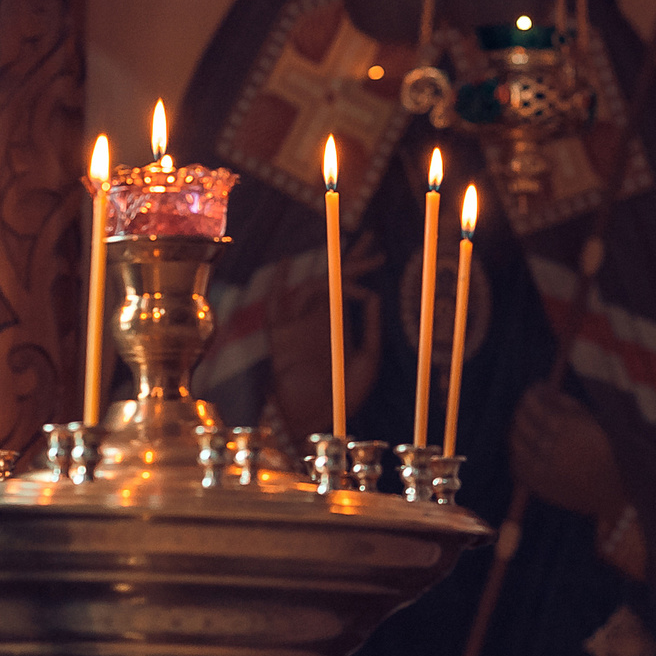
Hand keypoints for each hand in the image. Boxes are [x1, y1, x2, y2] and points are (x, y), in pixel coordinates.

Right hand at [266, 231, 383, 437]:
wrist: (316, 421)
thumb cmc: (344, 398)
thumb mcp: (368, 360)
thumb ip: (371, 328)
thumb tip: (373, 293)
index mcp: (340, 324)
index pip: (351, 287)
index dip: (363, 267)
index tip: (381, 258)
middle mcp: (320, 319)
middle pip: (334, 279)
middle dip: (351, 258)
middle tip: (370, 235)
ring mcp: (300, 325)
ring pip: (311, 286)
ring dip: (330, 272)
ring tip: (346, 257)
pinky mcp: (281, 336)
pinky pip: (275, 306)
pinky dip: (278, 284)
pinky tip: (286, 263)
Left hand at [509, 382, 643, 578]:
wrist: (615, 490)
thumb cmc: (607, 449)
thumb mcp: (593, 420)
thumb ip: (566, 403)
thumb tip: (542, 391)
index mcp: (566, 428)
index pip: (534, 405)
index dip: (531, 394)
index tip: (534, 390)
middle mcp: (552, 447)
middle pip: (521, 423)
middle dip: (522, 410)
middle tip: (527, 406)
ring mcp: (544, 469)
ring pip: (517, 444)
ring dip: (518, 431)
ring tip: (527, 427)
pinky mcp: (541, 486)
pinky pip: (518, 466)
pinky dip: (519, 455)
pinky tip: (527, 449)